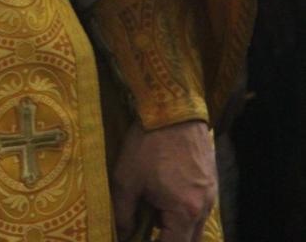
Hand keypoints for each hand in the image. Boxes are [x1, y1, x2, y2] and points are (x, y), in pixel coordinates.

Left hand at [111, 119, 215, 241]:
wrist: (173, 106)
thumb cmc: (148, 142)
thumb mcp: (127, 178)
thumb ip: (124, 213)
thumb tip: (123, 233)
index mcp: (185, 212)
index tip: (137, 239)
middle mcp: (205, 208)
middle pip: (189, 241)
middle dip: (168, 239)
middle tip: (146, 231)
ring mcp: (211, 194)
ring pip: (195, 225)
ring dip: (176, 226)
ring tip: (153, 210)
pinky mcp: (211, 180)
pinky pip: (199, 207)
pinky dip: (183, 209)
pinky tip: (165, 193)